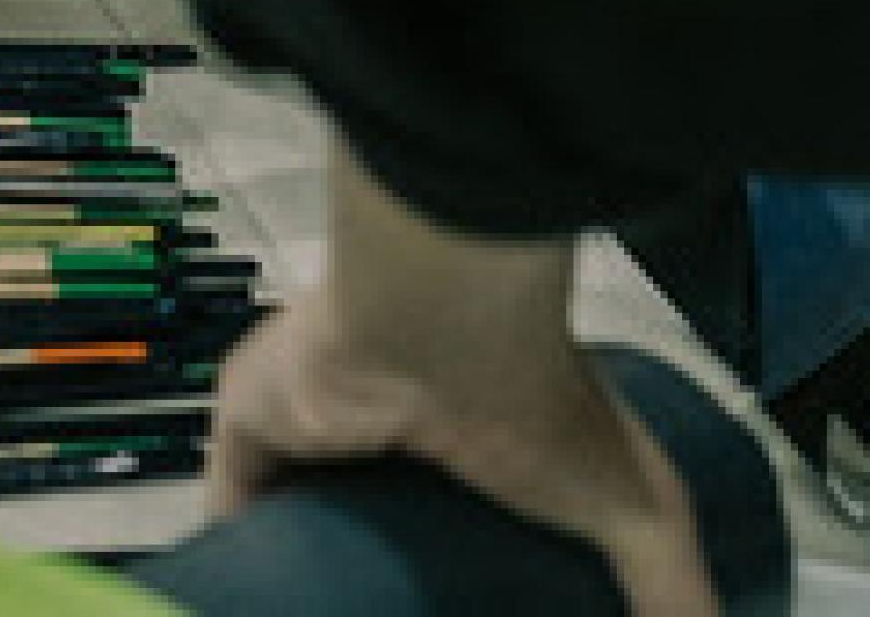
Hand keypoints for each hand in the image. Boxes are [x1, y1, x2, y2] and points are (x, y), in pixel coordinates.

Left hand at [211, 158, 714, 616]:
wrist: (444, 311)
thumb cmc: (532, 388)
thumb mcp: (634, 504)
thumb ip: (672, 590)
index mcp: (450, 432)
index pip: (430, 520)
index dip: (436, 580)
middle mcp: (371, 420)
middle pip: (357, 524)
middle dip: (370, 583)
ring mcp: (305, 417)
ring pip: (291, 514)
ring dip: (304, 571)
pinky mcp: (250, 415)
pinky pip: (227, 495)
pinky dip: (239, 553)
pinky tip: (263, 607)